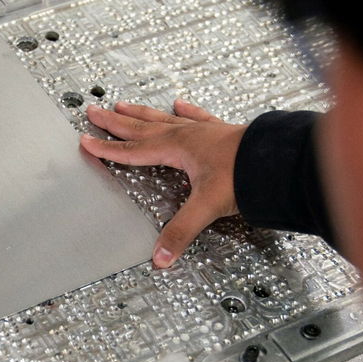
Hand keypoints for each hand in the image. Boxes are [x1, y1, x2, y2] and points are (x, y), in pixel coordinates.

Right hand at [80, 99, 247, 267]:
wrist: (276, 160)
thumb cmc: (244, 176)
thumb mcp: (207, 207)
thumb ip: (181, 232)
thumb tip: (160, 257)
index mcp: (177, 149)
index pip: (133, 151)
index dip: (108, 149)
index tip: (87, 141)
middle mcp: (185, 135)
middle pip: (141, 127)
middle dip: (115, 122)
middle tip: (94, 112)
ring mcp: (202, 131)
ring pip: (163, 118)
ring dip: (141, 113)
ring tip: (123, 104)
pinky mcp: (220, 131)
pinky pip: (196, 116)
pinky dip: (186, 110)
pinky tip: (179, 103)